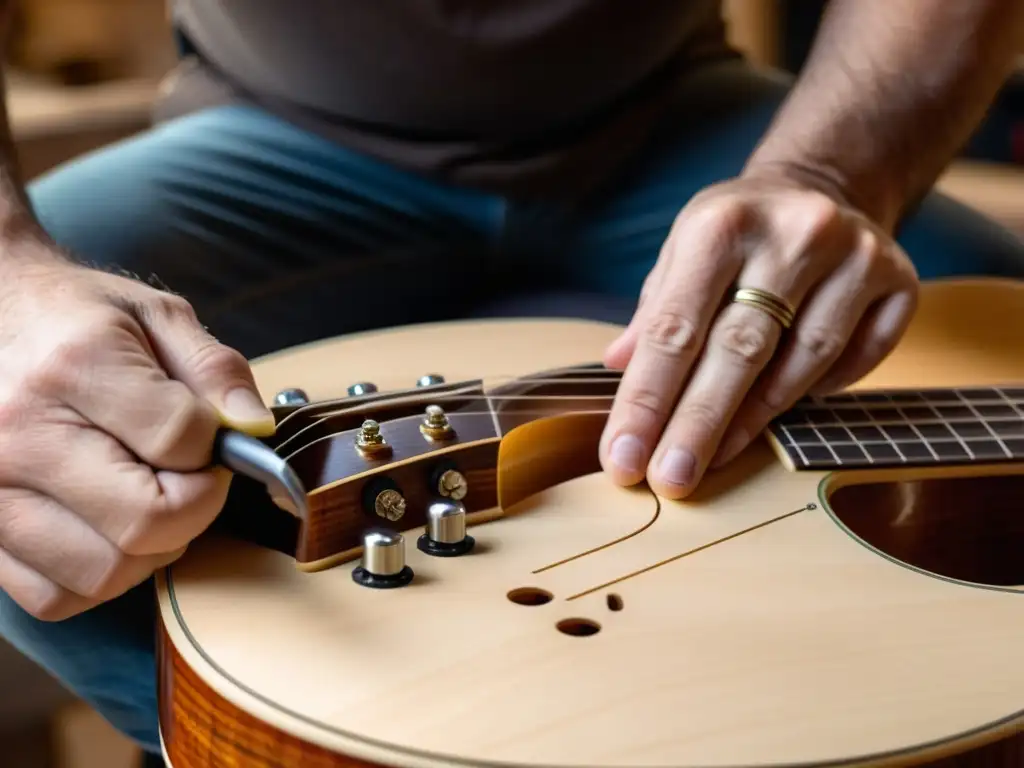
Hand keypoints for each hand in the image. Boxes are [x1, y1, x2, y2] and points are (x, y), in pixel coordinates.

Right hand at [0, 249, 273, 620]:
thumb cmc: (74, 319)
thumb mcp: (155, 315)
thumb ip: (214, 369)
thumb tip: (254, 430)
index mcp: (75, 367)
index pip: (181, 443)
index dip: (219, 449)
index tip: (216, 439)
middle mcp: (21, 435)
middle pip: (146, 522)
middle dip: (196, 505)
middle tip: (194, 475)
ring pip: (104, 571)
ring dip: (152, 548)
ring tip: (151, 499)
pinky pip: (55, 595)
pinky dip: (99, 577)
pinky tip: (108, 528)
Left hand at [599, 172, 917, 497]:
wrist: (816, 189)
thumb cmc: (734, 236)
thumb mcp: (682, 253)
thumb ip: (655, 313)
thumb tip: (618, 369)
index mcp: (722, 223)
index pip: (676, 327)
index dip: (647, 400)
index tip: (626, 457)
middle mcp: (793, 233)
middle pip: (739, 350)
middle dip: (697, 425)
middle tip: (670, 480)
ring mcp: (855, 254)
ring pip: (802, 361)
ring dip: (753, 419)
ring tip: (714, 457)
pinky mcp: (899, 279)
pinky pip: (856, 359)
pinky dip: (817, 392)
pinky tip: (782, 410)